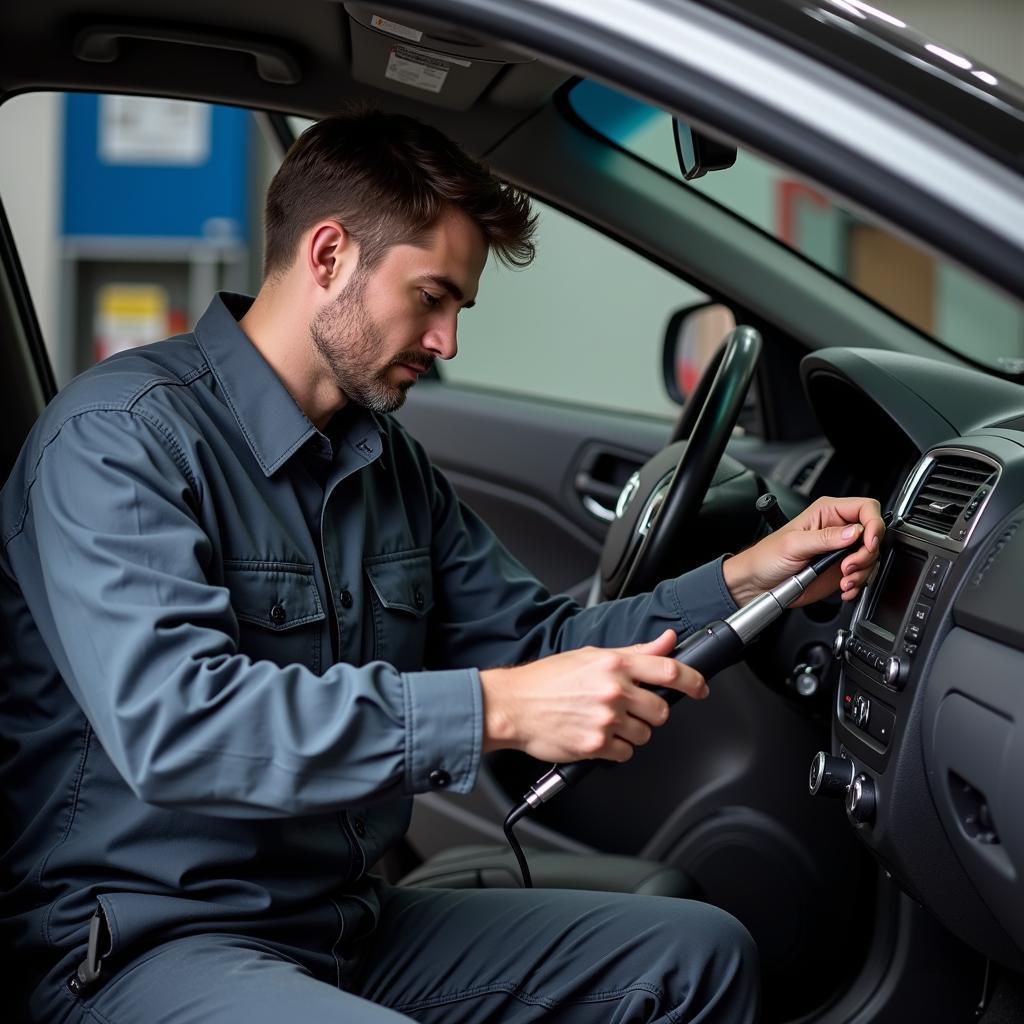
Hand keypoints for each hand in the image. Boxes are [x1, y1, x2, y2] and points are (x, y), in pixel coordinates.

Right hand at [480, 629, 706, 763]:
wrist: (513, 705)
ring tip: (605, 721)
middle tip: (630, 709)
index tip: (700, 688)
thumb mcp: (590, 656)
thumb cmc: (546, 680)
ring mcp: (605, 720)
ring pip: (644, 735)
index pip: (669, 670)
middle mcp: (613, 691)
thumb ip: (635, 652)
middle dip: (650, 712)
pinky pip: (625, 754)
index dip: (693, 681)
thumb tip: (667, 642)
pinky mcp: (596, 745)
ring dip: (631, 732)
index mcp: (614, 664)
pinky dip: (615, 749)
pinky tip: (597, 736)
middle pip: (661, 710)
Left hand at [723, 495, 884, 606]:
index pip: (865, 508)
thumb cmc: (766, 557)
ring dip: (862, 573)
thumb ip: (825, 537)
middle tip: (847, 566)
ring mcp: (840, 551)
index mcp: (827, 512)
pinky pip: (863, 575)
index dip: (873, 524)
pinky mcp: (840, 570)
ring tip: (843, 580)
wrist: (758, 583)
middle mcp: (837, 529)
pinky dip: (857, 585)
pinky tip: (844, 588)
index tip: (868, 543)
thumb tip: (854, 532)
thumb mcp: (794, 544)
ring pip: (871, 558)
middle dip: (866, 554)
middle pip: (873, 535)